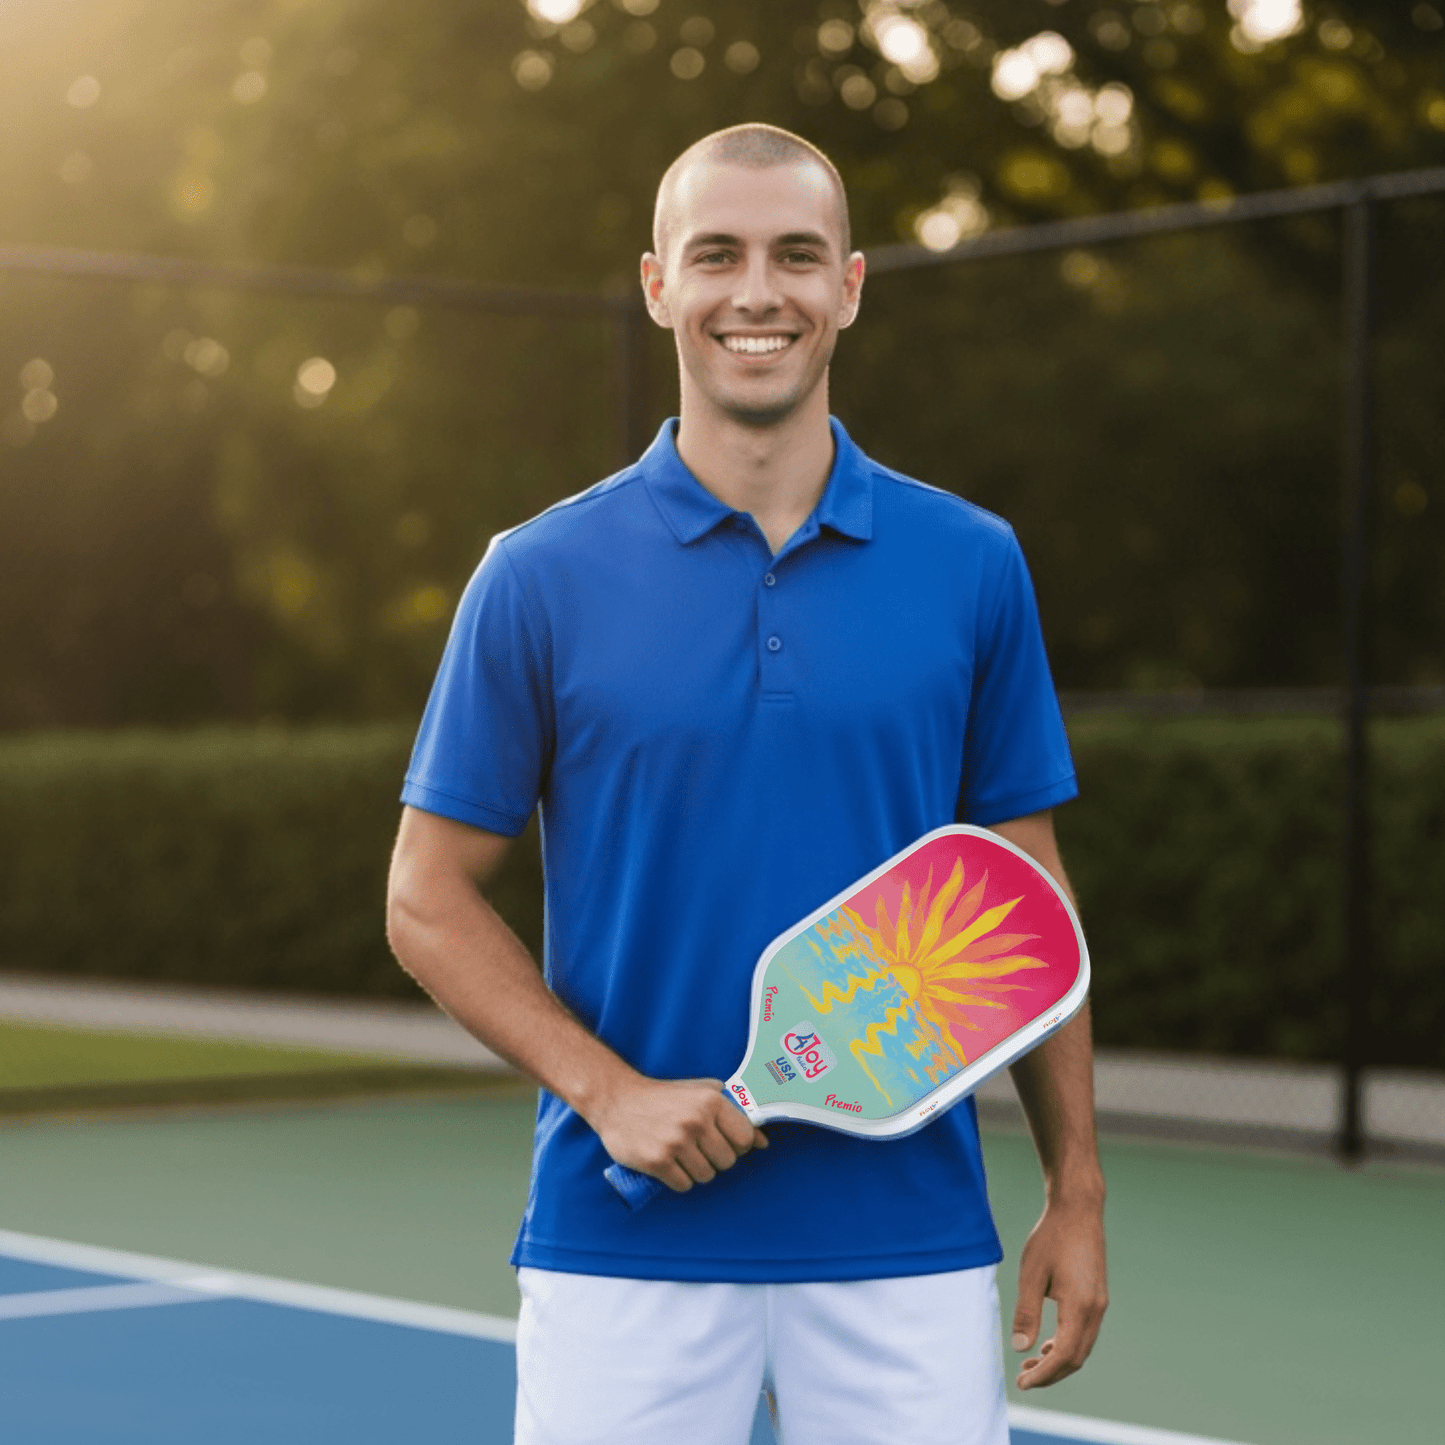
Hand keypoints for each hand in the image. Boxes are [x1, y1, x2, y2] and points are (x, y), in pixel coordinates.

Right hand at [590, 1075, 767, 1192]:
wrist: (617, 1100)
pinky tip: (669, 1164)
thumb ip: (733, 1111)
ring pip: (706, 1176)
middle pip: (727, 1162)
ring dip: (696, 1171)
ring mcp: (676, 1142)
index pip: (744, 1138)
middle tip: (698, 1149)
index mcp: (710, 1101)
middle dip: (715, 1160)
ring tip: (682, 1155)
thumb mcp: (700, 1093)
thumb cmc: (664, 1097)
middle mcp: (696, 1120)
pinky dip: (679, 1180)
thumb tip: (761, 1141)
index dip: (737, 1145)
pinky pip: (684, 1185)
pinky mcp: (657, 1161)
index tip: (724, 1142)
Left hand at [1011, 1192, 1107, 1389]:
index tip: (1022, 1383)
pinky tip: (1047, 1344)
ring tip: (1031, 1364)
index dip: (1044, 1375)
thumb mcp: (1031, 1274)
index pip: (1064, 1356)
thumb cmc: (1052, 1238)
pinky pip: (1084, 1332)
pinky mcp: (1096, 1296)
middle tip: (1023, 1378)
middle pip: (1076, 1358)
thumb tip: (1020, 1347)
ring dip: (1058, 1361)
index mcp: (1080, 1306)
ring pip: (1082, 1346)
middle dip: (1051, 1374)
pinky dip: (1066, 1344)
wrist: (1077, 1210)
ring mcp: (1099, 1304)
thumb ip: (1026, 1312)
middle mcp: (1095, 1309)